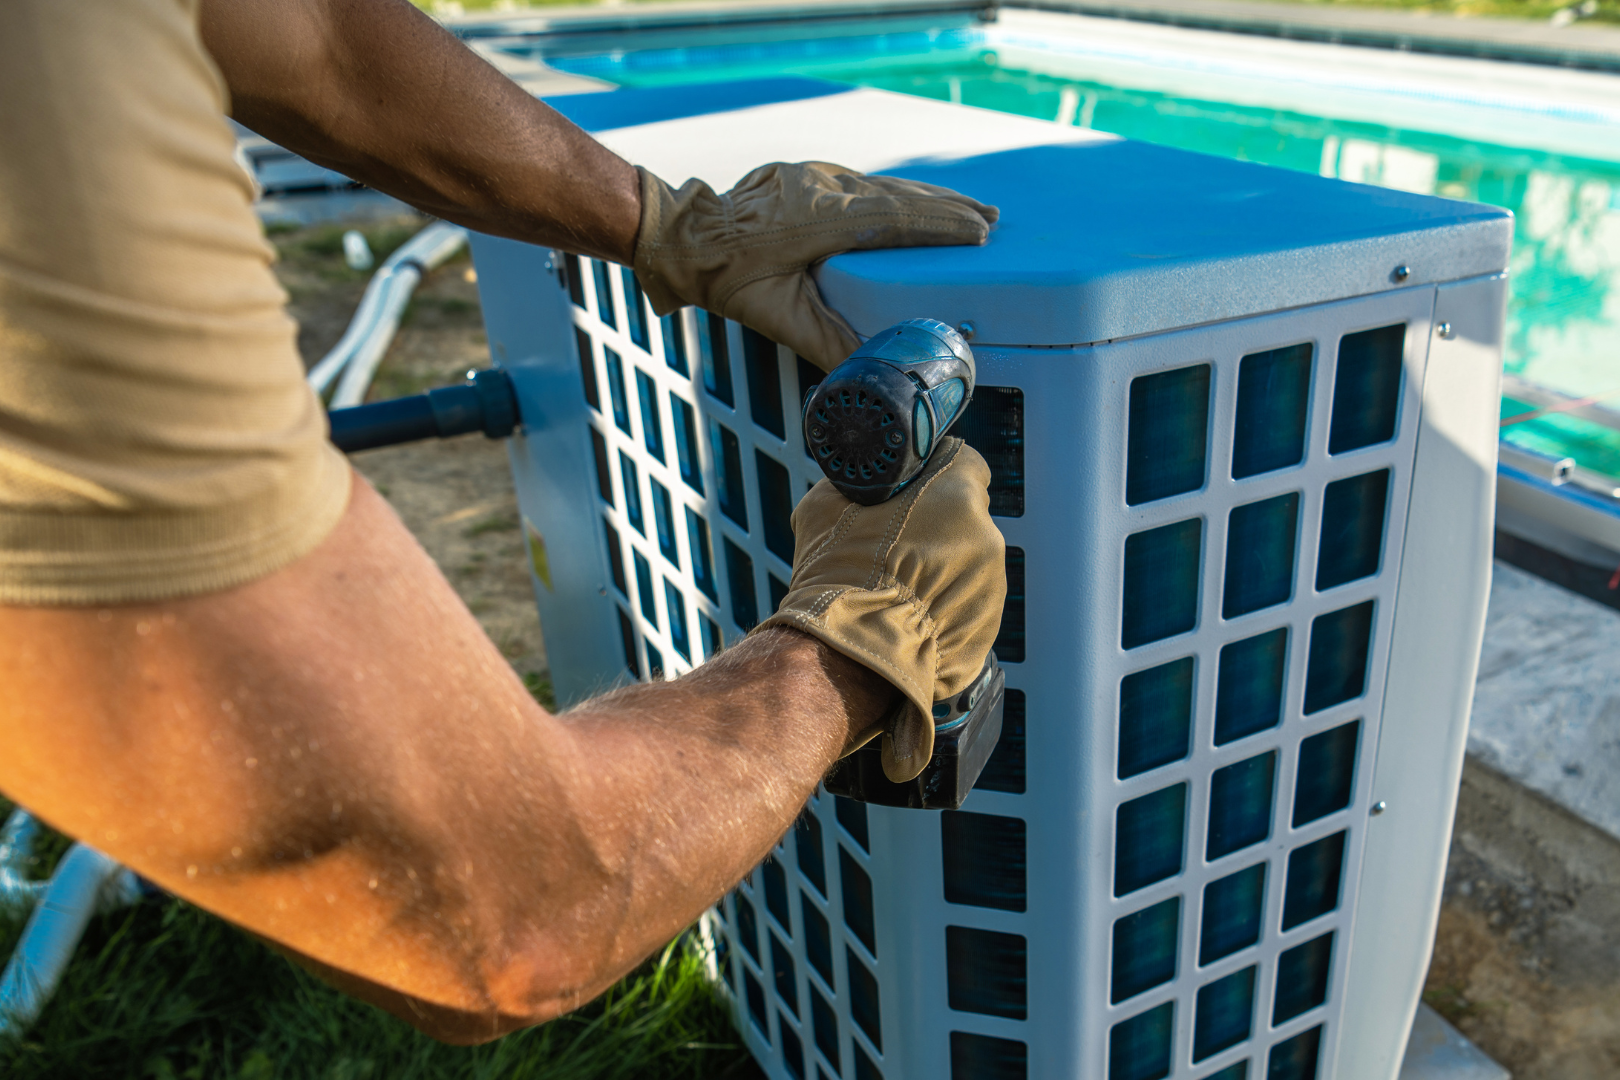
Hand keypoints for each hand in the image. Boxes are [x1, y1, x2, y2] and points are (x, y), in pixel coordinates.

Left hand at [633, 163, 998, 370]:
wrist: (687, 236)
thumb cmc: (728, 278)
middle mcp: (825, 189)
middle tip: (990, 221)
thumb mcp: (778, 317)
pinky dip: (900, 192)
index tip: (979, 233)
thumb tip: (866, 372)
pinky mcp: (810, 175)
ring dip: (930, 197)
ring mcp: (817, 177)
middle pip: (901, 197)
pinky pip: (868, 182)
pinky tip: (918, 198)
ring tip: (971, 209)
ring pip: (887, 185)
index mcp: (822, 221)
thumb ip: (826, 342)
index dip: (940, 226)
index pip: (896, 219)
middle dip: (948, 209)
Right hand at [758, 438, 1005, 781]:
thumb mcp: (829, 503)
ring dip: (941, 570)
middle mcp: (985, 534)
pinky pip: (965, 603)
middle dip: (938, 528)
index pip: (963, 464)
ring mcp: (992, 584)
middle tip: (897, 544)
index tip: (915, 492)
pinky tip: (907, 616)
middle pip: (967, 518)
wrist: (848, 650)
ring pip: (967, 563)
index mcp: (956, 493)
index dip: (936, 476)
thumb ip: (862, 483)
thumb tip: (866, 480)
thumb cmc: (837, 573)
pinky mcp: (987, 626)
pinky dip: (942, 607)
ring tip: (897, 588)